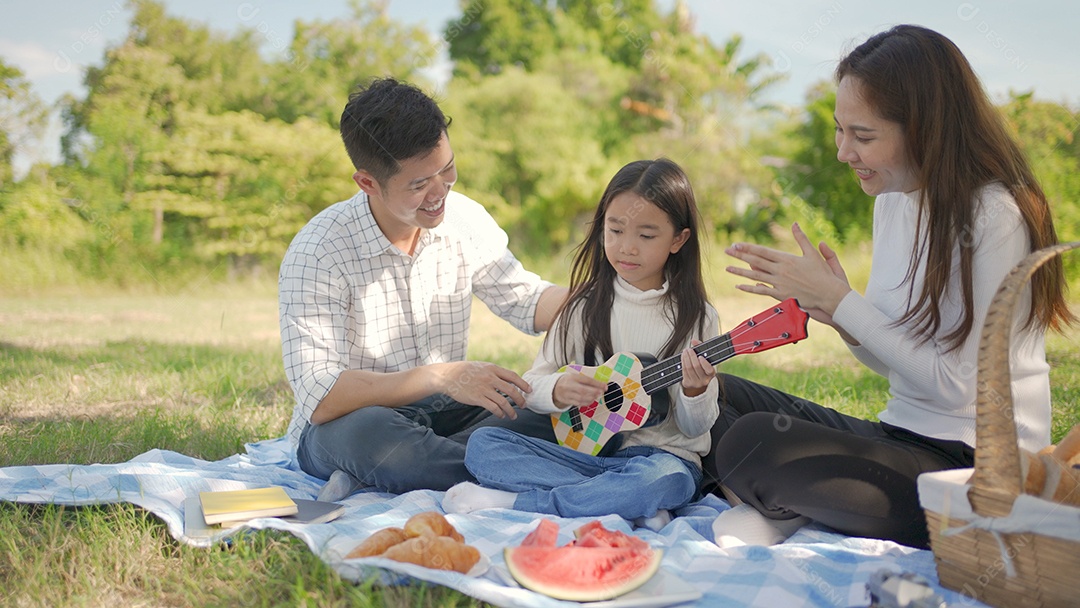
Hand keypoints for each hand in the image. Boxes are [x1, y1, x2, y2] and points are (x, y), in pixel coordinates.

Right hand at [434, 361, 529, 418]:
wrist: (447, 376)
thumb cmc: (464, 371)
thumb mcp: (481, 366)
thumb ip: (493, 372)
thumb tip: (507, 380)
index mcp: (492, 368)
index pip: (512, 376)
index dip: (523, 384)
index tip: (529, 390)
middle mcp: (490, 378)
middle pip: (511, 390)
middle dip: (520, 399)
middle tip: (524, 405)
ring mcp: (484, 388)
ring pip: (503, 402)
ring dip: (511, 410)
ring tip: (513, 416)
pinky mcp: (477, 398)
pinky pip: (493, 408)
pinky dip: (500, 413)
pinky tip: (501, 415)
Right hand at [552, 372, 606, 410]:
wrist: (554, 388)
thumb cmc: (567, 382)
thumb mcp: (575, 377)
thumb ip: (586, 380)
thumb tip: (600, 385)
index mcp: (572, 377)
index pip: (586, 380)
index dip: (597, 383)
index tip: (604, 386)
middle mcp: (569, 385)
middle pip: (583, 390)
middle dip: (594, 392)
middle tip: (601, 392)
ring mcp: (567, 394)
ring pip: (581, 398)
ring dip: (591, 398)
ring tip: (596, 396)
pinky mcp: (567, 400)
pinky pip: (578, 403)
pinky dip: (586, 402)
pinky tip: (591, 401)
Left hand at [680, 340, 715, 397]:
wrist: (699, 382)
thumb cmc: (703, 369)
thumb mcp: (706, 359)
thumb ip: (701, 348)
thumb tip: (694, 340)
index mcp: (711, 374)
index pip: (709, 369)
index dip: (704, 363)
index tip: (700, 356)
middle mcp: (704, 380)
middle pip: (696, 367)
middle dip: (691, 356)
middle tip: (688, 349)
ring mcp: (696, 383)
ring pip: (688, 368)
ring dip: (685, 358)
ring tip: (685, 352)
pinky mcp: (688, 384)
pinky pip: (684, 371)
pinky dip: (682, 363)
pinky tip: (683, 358)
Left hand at [725, 222, 851, 322]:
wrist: (829, 294)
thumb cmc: (823, 274)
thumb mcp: (813, 253)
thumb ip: (802, 238)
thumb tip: (795, 223)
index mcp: (786, 259)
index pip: (762, 251)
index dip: (748, 247)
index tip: (737, 244)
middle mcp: (780, 270)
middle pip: (755, 261)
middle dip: (740, 255)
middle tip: (727, 251)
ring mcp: (779, 283)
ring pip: (755, 276)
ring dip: (740, 272)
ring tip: (727, 268)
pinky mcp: (780, 295)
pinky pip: (761, 291)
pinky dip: (749, 288)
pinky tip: (739, 285)